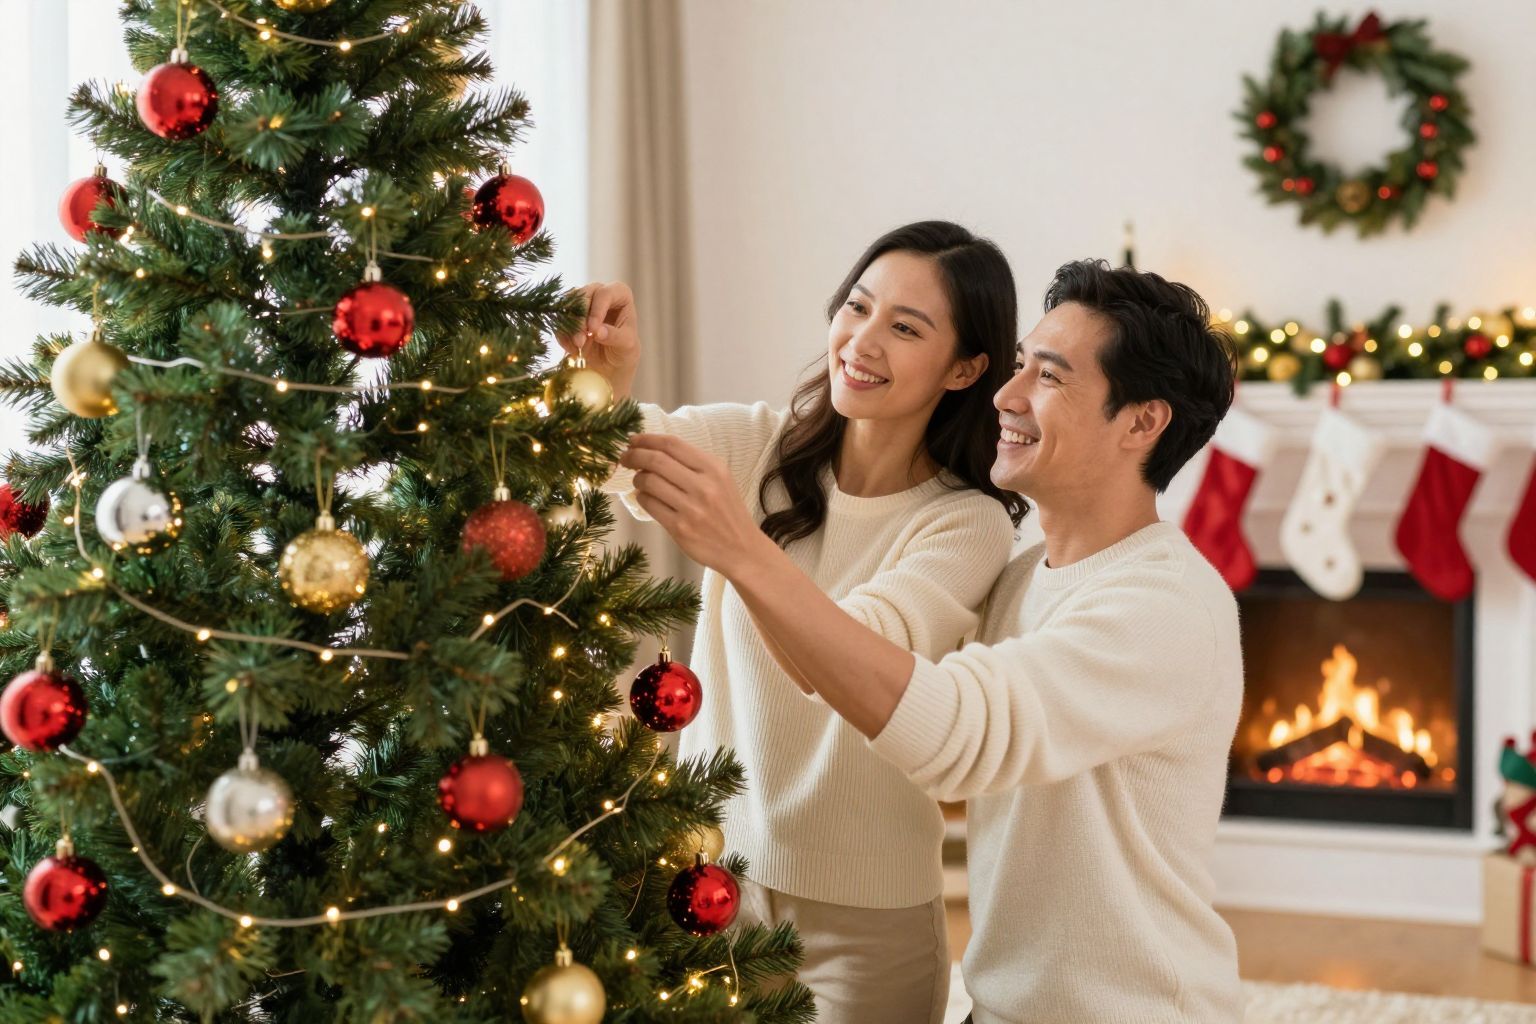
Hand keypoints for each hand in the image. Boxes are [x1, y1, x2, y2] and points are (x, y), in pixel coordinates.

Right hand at [555, 281, 641, 399]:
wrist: (612, 363)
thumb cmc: (624, 349)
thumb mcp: (626, 346)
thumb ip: (615, 336)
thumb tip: (598, 331)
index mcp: (620, 294)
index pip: (605, 294)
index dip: (597, 310)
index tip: (593, 330)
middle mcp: (599, 292)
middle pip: (583, 296)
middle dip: (580, 319)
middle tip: (580, 341)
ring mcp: (581, 301)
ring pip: (567, 305)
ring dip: (569, 327)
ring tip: (578, 347)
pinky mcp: (568, 314)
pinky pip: (558, 319)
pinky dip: (563, 335)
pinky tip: (573, 349)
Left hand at [620, 435, 767, 575]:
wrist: (741, 548)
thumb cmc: (726, 510)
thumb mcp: (720, 479)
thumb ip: (692, 463)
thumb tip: (651, 449)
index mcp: (714, 468)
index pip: (672, 444)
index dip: (647, 439)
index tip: (633, 440)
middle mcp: (704, 486)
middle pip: (656, 460)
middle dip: (634, 455)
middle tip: (625, 457)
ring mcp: (691, 509)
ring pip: (648, 482)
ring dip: (637, 479)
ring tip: (639, 481)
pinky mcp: (680, 528)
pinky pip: (649, 504)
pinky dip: (642, 497)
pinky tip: (647, 498)